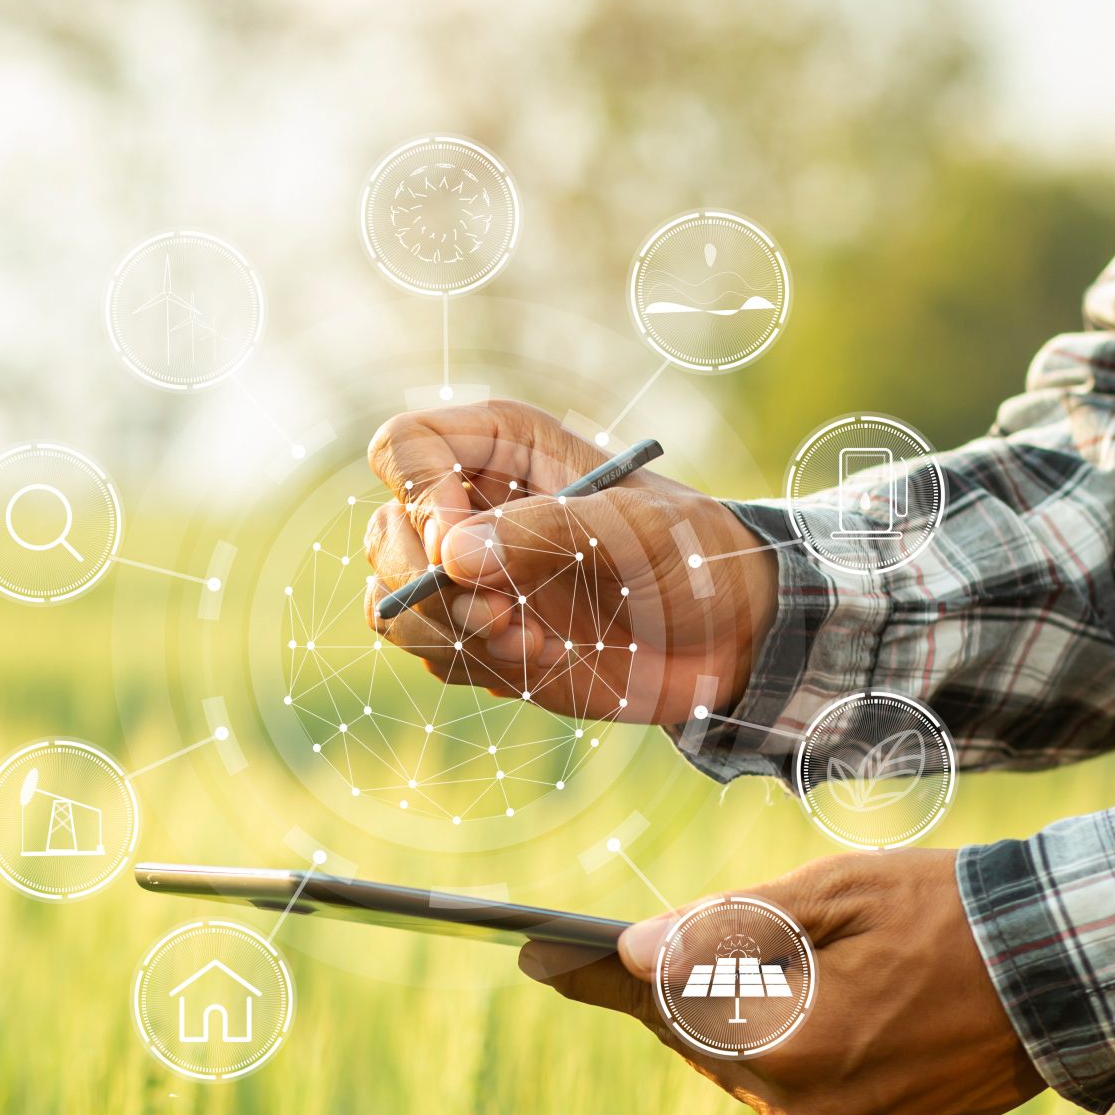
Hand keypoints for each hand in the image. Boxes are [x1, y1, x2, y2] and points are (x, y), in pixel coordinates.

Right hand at [361, 399, 779, 724]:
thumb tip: (452, 555)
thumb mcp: (636, 531)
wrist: (728, 639)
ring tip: (534, 644)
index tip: (463, 549)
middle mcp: (470, 505)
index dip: (417, 497)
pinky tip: (545, 661)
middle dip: (431, 588)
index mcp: (501, 447)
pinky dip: (477, 667)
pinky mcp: (476, 634)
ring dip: (454, 636)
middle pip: (386, 534)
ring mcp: (468, 574)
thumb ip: (545, 532)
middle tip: (502, 617)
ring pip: (392, 602)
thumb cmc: (694, 557)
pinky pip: (429, 652)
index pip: (404, 448)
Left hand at [520, 850, 1044, 1114]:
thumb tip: (634, 951)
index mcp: (788, 1045)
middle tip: (618, 943)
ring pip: (738, 1062)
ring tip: (752, 955)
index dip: (592, 974)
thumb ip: (726, 927)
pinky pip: (785, 1086)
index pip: (661, 1002)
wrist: (1062, 972)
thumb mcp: (831, 894)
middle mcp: (799, 1107)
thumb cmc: (947, 911)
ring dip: (729, 1012)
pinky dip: (777, 1041)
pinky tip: (803, 994)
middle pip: (694, 1037)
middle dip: (670, 984)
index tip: (527, 955)